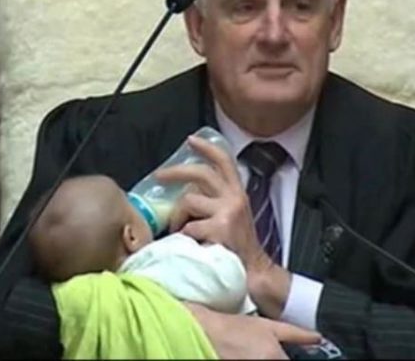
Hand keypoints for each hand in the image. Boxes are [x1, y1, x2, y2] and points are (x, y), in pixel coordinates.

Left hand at [158, 135, 291, 317]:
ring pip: (189, 201)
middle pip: (201, 174)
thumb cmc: (238, 249)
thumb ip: (215, 202)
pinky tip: (188, 247)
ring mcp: (227, 214)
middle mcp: (234, 199)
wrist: (255, 275)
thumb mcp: (233, 218)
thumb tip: (186, 194)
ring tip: (179, 231)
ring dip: (177, 217)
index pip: (225, 162)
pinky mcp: (219, 230)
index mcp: (237, 194)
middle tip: (159, 176)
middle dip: (176, 171)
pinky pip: (187, 228)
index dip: (207, 148)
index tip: (191, 140)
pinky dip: (182, 238)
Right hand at [185, 302, 321, 358]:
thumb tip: (317, 337)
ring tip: (257, 354)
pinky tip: (249, 357)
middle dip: (280, 360)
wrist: (205, 331)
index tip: (287, 355)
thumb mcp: (268, 325)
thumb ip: (296, 333)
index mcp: (276, 358)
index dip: (295, 359)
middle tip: (270, 353)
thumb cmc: (234, 327)